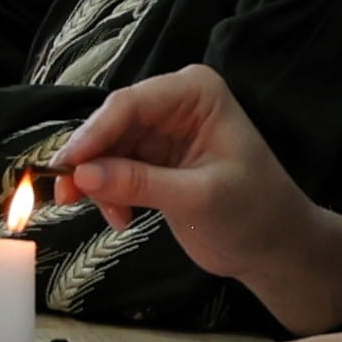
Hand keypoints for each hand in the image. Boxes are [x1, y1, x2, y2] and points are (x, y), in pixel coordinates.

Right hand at [54, 65, 341, 326]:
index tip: (66, 166)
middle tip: (66, 195)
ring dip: (96, 182)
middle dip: (89, 160)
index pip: (130, 104)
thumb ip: (140, 183)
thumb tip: (83, 176)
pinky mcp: (151, 162)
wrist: (275, 248)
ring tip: (110, 216)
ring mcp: (160, 133)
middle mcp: (174, 104)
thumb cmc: (255, 213)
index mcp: (195, 93)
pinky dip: (107, 194)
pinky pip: (111, 169)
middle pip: (111, 124)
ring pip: (104, 149)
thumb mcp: (199, 197)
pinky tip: (122, 218)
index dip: (94, 134)